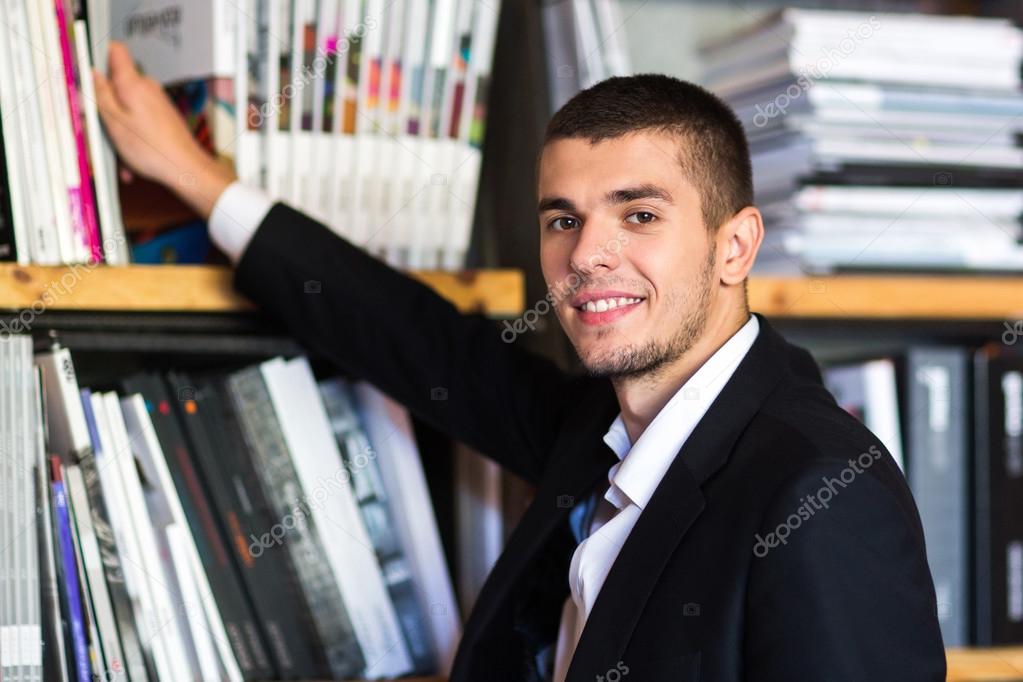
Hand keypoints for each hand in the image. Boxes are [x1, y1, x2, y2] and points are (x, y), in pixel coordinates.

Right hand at [94, 41, 235, 219]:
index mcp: (132, 84)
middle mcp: (147, 87)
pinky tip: (130, 162)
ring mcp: (156, 102)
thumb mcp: (114, 122)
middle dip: (104, 107)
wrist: (187, 169)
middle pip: (116, 86)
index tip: (86, 73)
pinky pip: (138, 122)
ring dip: (117, 131)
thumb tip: (91, 74)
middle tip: (97, 129)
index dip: (98, 56)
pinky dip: (131, 139)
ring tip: (119, 155)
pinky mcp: (162, 116)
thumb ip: (100, 95)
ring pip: (126, 109)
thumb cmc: (152, 150)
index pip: (115, 51)